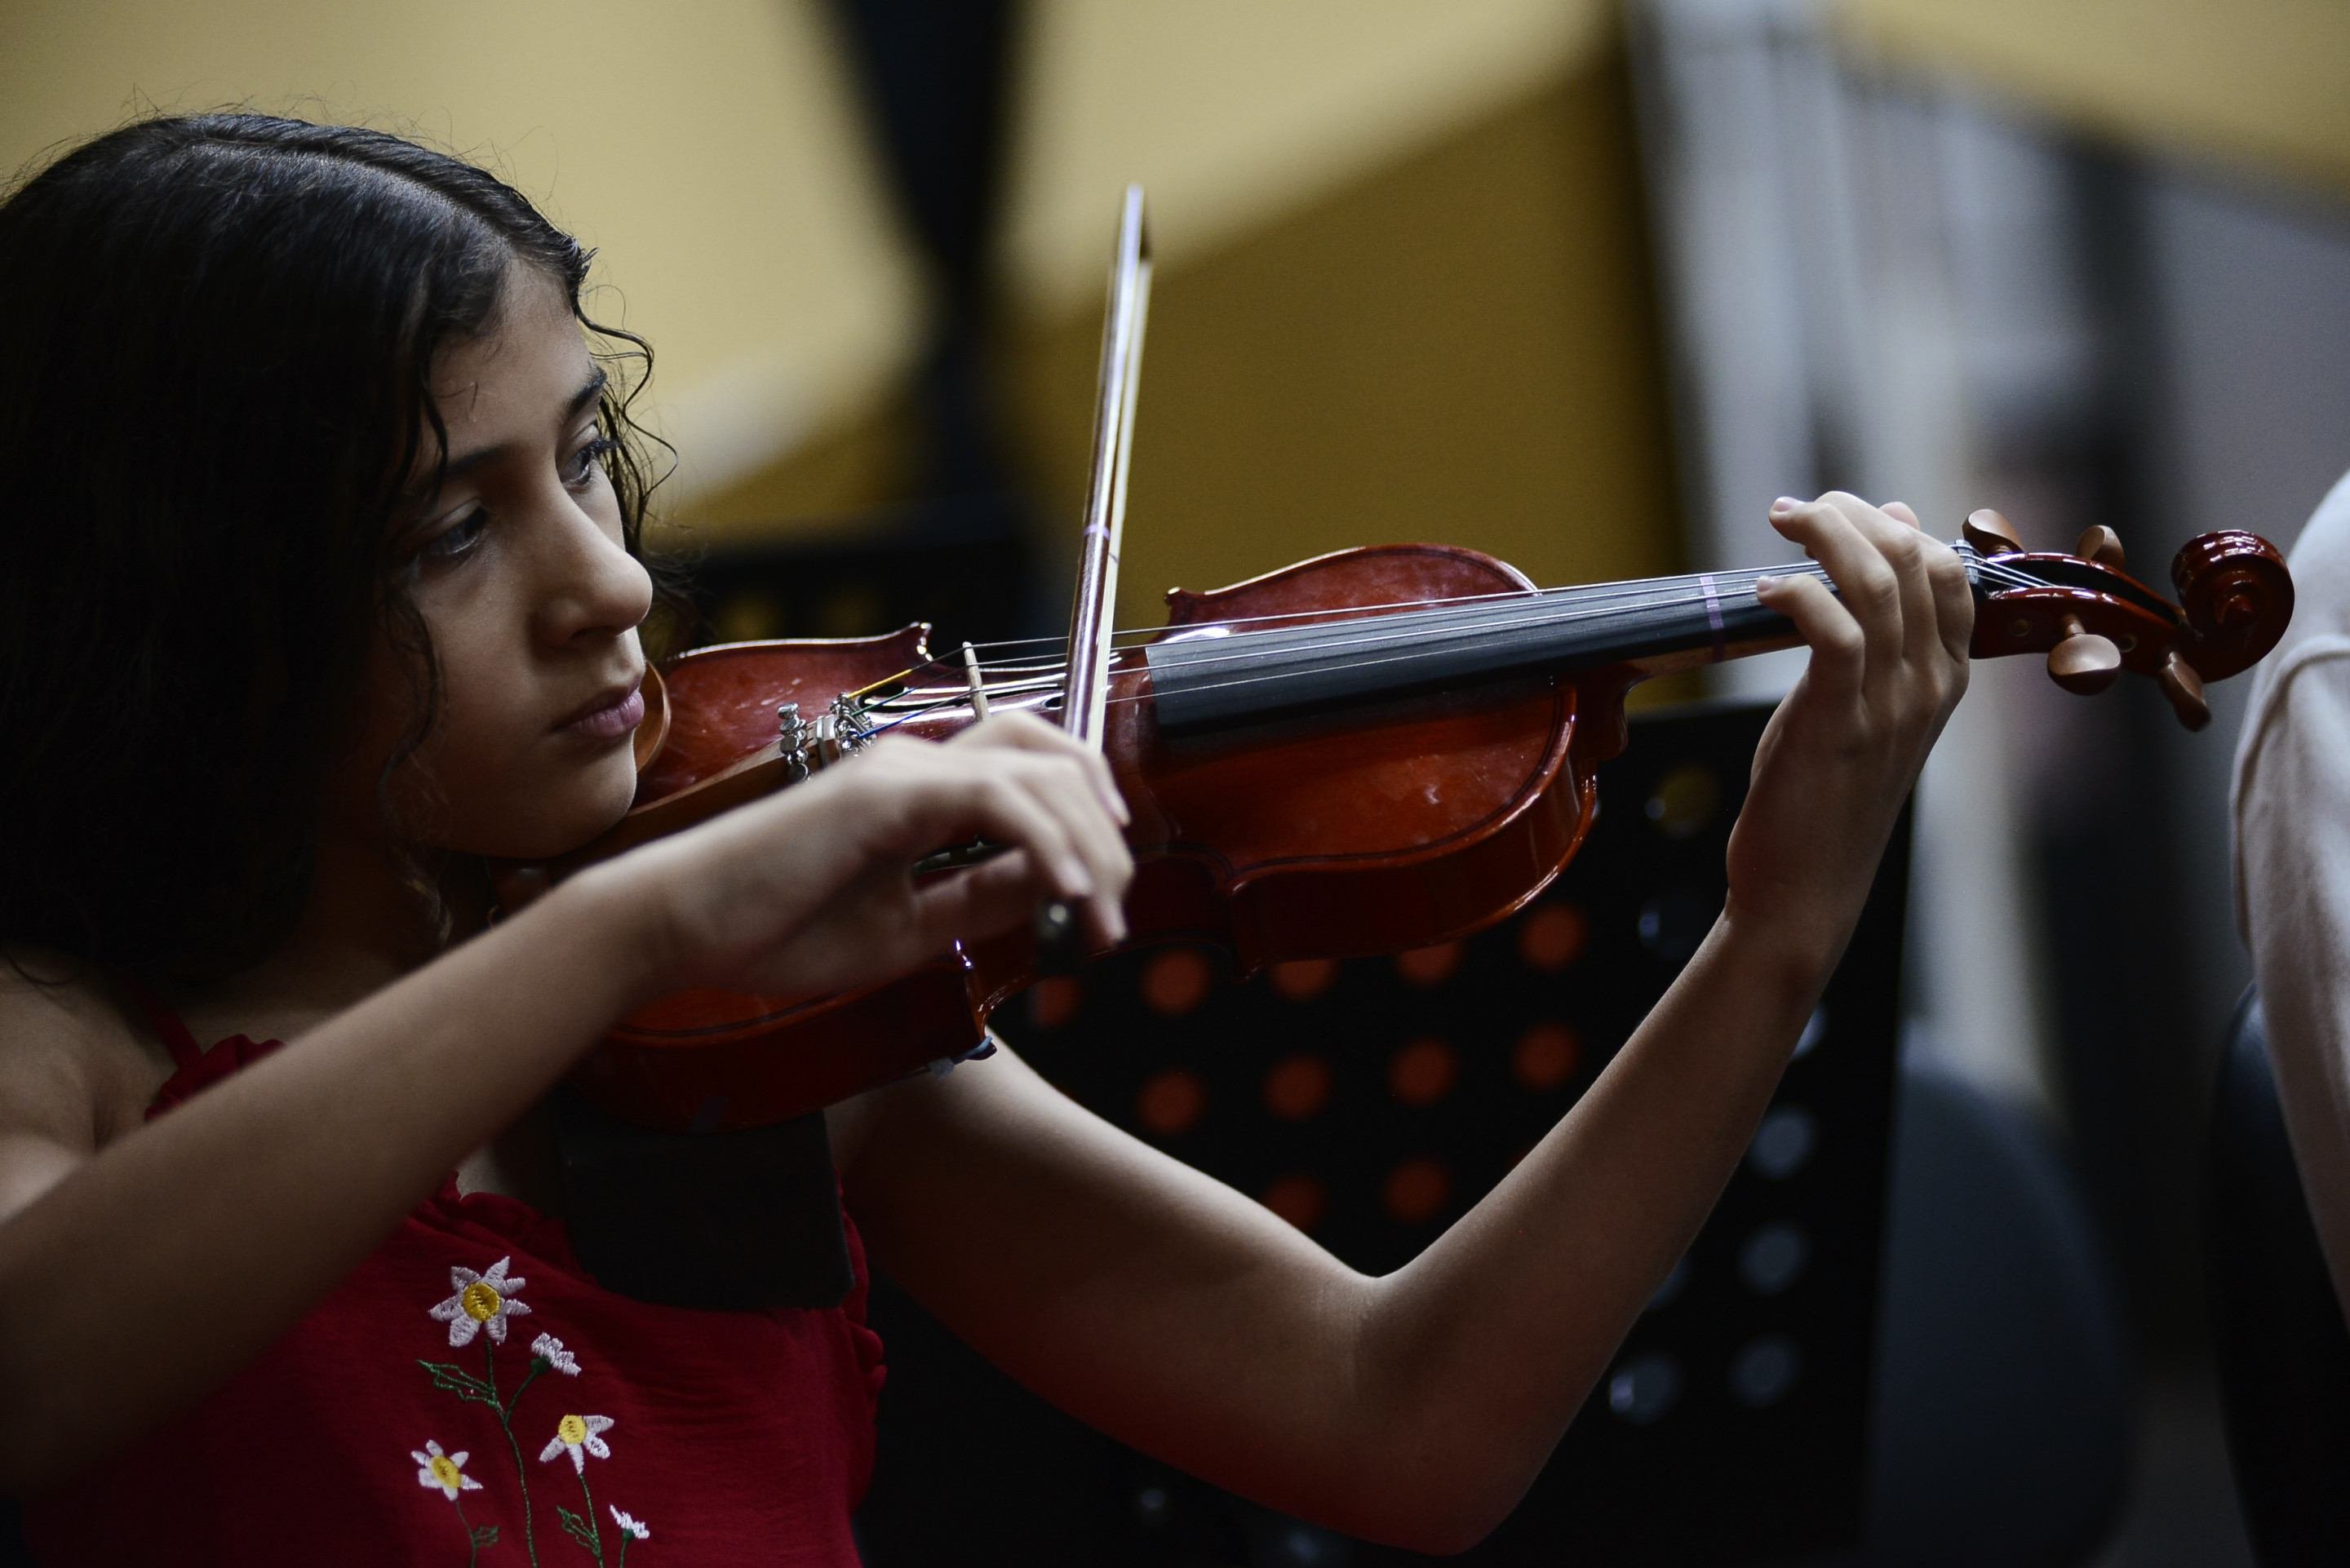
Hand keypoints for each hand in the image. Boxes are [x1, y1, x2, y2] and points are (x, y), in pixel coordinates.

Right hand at [605, 712, 1133, 1002]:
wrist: (682, 928)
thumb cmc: (775, 929)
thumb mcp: (909, 926)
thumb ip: (980, 897)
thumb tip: (1058, 889)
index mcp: (920, 791)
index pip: (1033, 767)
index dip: (1088, 813)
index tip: (1108, 890)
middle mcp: (917, 764)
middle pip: (1052, 753)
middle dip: (1106, 829)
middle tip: (1116, 909)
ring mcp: (902, 770)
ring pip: (1038, 769)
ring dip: (1088, 842)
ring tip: (1102, 912)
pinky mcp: (887, 793)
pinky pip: (997, 800)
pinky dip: (1047, 844)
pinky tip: (1068, 893)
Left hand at [1725, 493, 1970, 971]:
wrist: (1807, 891)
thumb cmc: (1824, 800)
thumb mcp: (1862, 718)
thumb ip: (1873, 652)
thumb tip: (1859, 571)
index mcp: (1943, 682)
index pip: (1950, 575)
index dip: (1902, 526)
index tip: (1850, 509)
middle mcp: (1927, 688)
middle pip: (1914, 562)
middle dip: (1855, 515)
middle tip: (1798, 507)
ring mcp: (1888, 706)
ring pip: (1876, 584)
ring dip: (1824, 535)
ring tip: (1779, 519)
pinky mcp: (1836, 724)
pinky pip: (1833, 631)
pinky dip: (1798, 595)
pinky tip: (1763, 591)